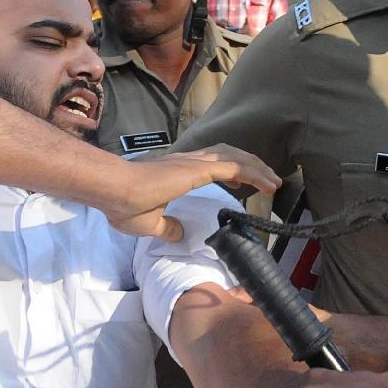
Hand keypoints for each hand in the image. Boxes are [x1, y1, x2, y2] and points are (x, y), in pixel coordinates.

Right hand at [98, 144, 280, 241]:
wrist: (114, 190)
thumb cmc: (123, 204)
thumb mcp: (149, 223)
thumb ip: (166, 227)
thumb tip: (179, 233)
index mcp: (177, 171)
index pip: (211, 162)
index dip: (230, 169)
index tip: (240, 183)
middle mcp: (187, 161)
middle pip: (228, 155)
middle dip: (251, 165)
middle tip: (268, 180)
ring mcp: (193, 163)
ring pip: (235, 158)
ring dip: (258, 168)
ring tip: (274, 181)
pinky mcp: (197, 169)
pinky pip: (234, 168)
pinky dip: (254, 174)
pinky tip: (267, 184)